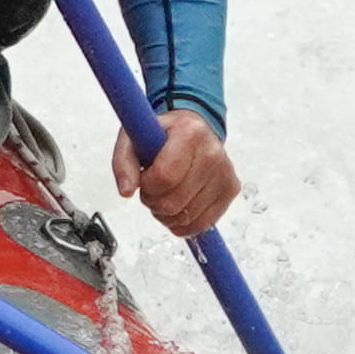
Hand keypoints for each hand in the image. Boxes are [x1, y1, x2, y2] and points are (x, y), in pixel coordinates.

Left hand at [116, 111, 240, 238]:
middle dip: (154, 201)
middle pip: (173, 202)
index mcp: (189, 133)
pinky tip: (179, 206)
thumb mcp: (133, 139)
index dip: (147, 185)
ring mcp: (225, 172)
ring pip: (186, 216)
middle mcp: (212, 151)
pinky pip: (203, 223)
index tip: (145, 178)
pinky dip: (184, 223)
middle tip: (153, 188)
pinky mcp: (231, 188)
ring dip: (167, 214)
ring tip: (166, 194)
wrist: (193, 130)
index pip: (164, 177)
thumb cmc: (161, 136)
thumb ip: (123, 163)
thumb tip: (126, 192)